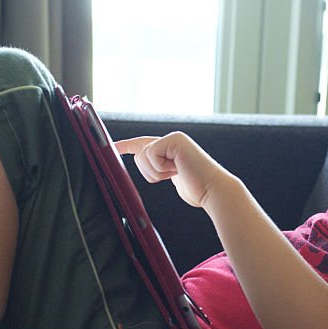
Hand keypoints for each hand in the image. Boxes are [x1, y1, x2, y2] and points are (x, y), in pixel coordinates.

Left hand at [115, 133, 234, 208]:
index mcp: (170, 148)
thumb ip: (159, 168)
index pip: (143, 145)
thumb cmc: (197, 189)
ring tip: (177, 173)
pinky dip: (161, 169)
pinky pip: (151, 156)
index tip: (114, 147)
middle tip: (172, 175)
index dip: (126, 146)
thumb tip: (144, 163)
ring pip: (143, 156)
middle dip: (150, 172)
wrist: (213, 191)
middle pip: (139, 154)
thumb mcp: (172, 177)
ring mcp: (174, 138)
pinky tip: (178, 170)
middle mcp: (171, 139)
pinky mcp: (174, 140)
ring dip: (157, 172)